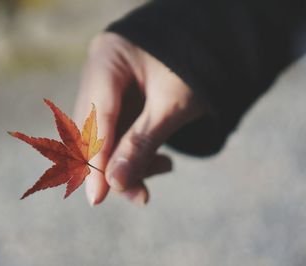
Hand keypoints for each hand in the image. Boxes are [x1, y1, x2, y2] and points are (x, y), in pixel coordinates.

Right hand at [74, 33, 203, 205]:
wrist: (211, 49)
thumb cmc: (196, 66)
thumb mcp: (173, 104)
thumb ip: (142, 142)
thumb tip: (115, 184)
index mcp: (108, 57)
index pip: (97, 115)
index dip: (96, 159)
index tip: (97, 198)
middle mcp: (98, 72)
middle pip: (94, 130)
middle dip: (115, 166)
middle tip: (139, 196)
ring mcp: (106, 88)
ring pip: (105, 137)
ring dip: (128, 162)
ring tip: (163, 169)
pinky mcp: (117, 102)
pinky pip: (118, 134)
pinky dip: (136, 152)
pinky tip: (161, 162)